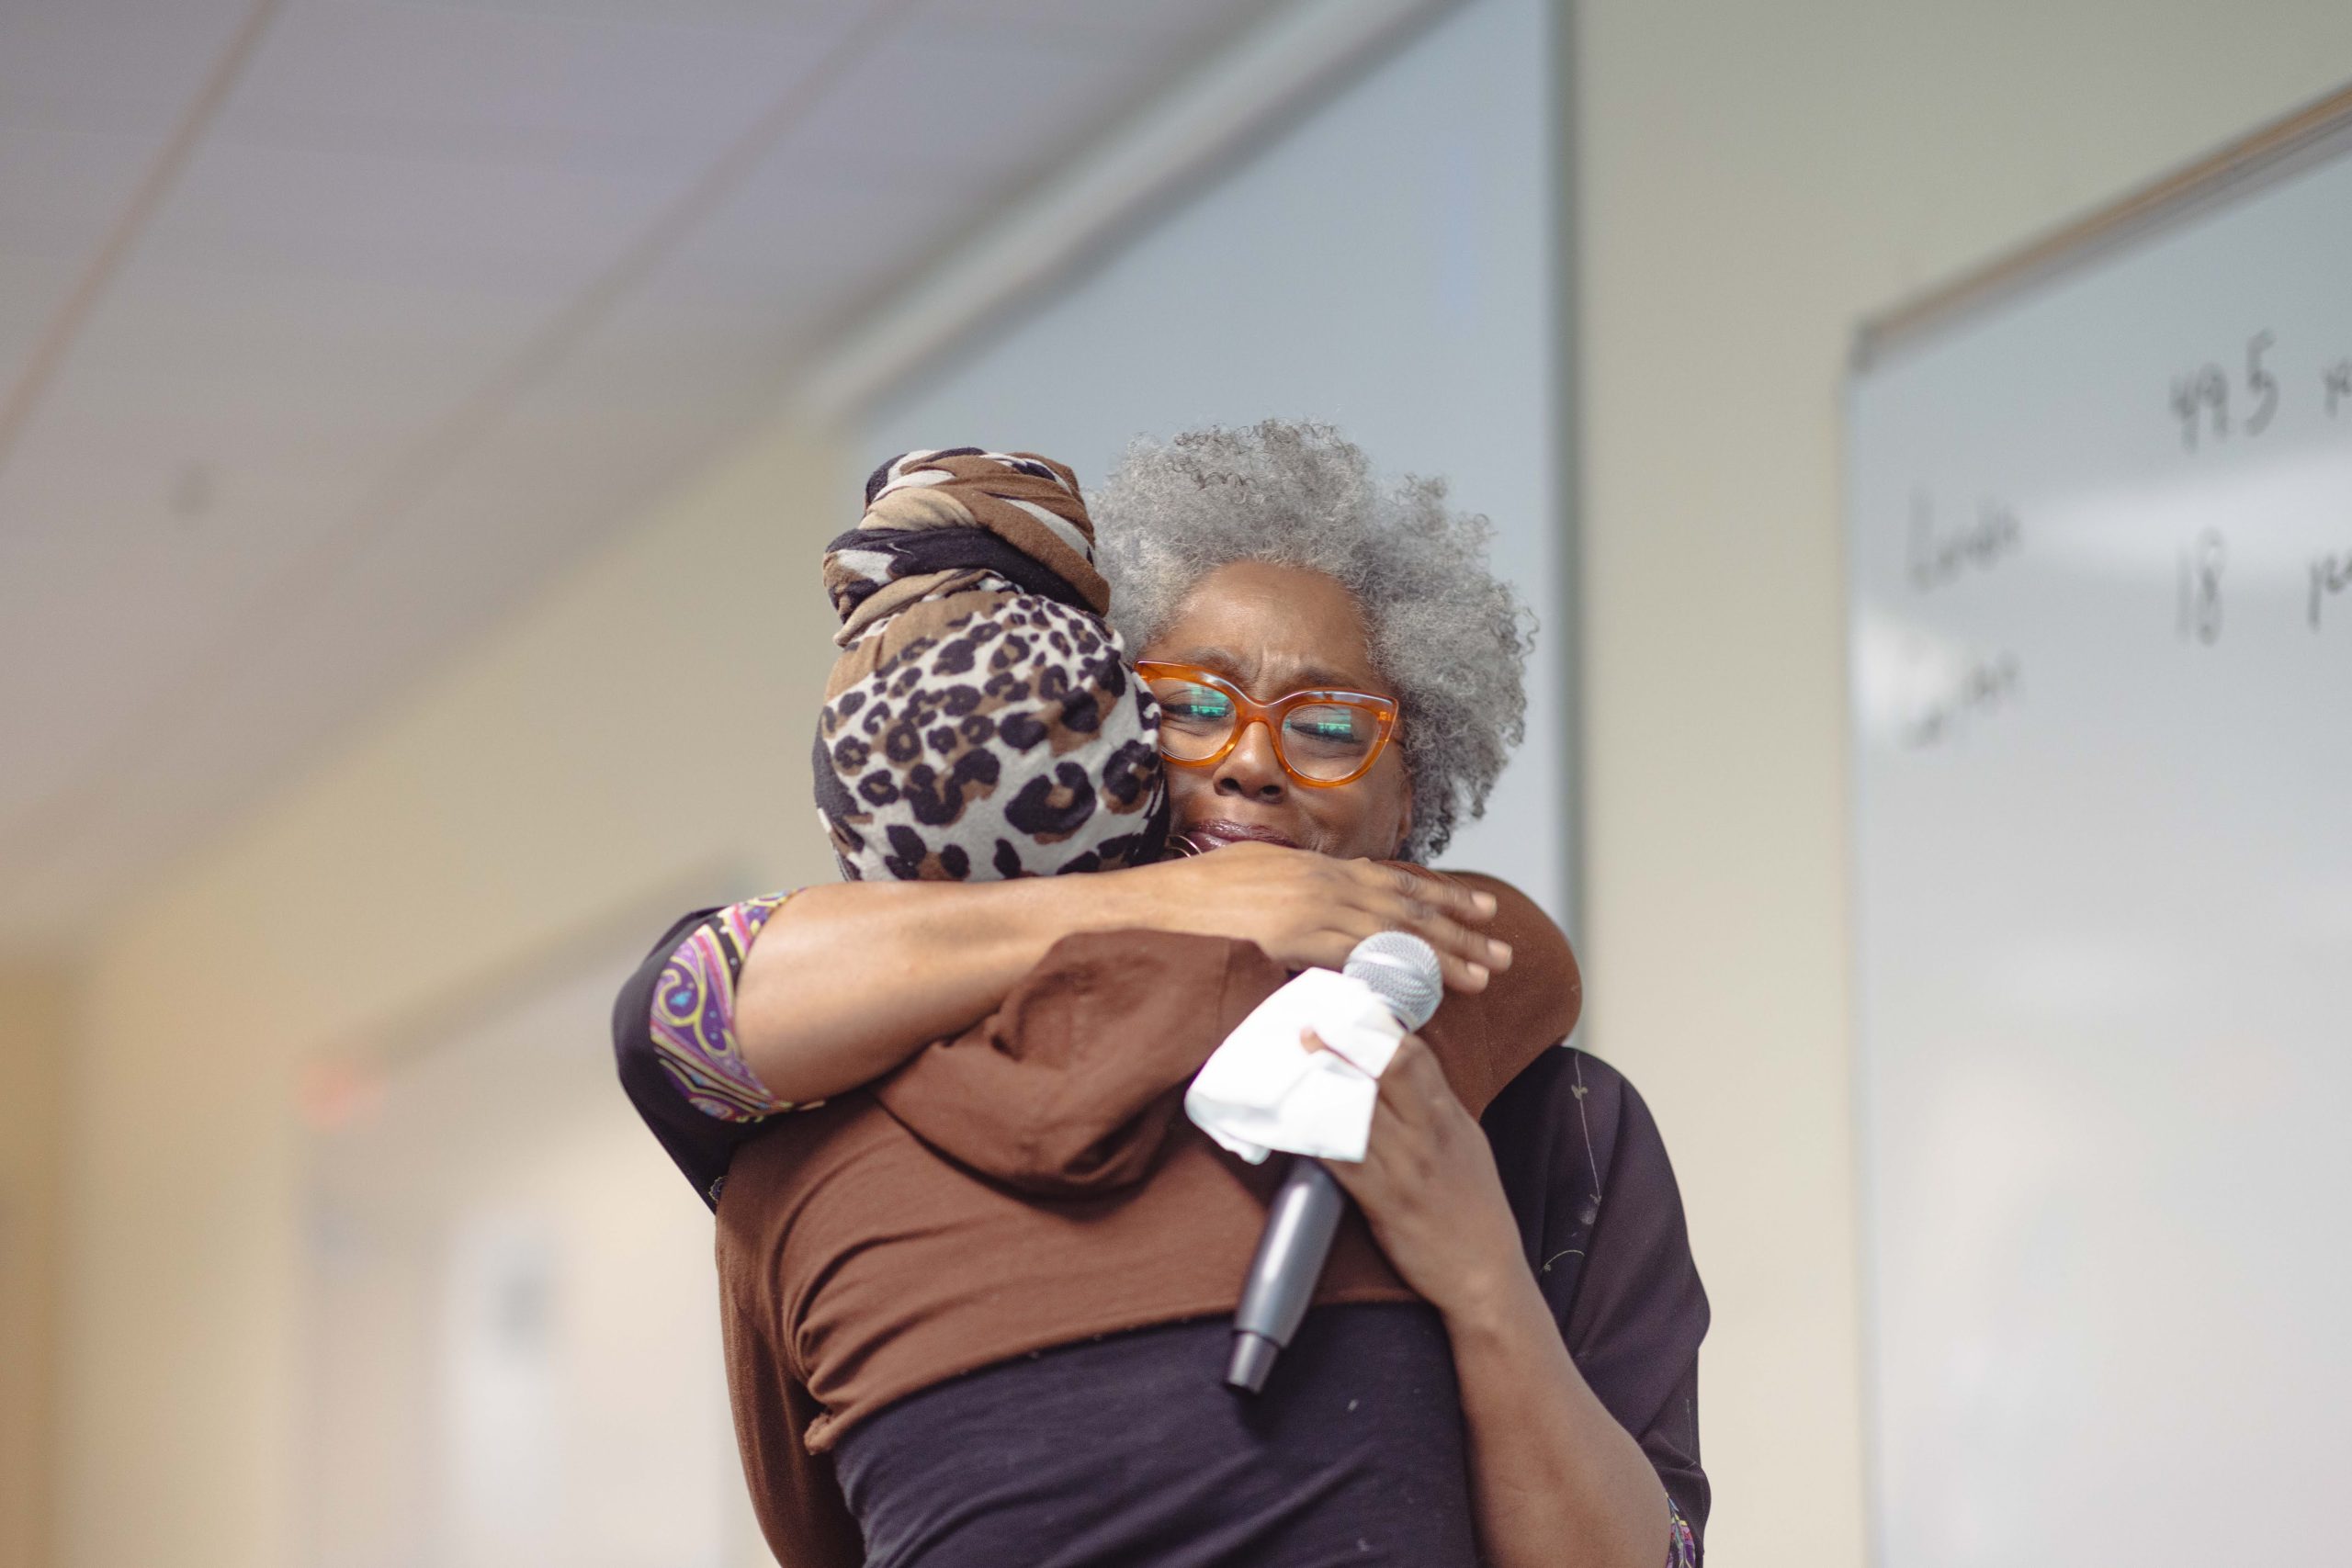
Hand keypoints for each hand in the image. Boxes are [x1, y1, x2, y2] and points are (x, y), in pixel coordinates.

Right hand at [1122, 842, 1511, 992]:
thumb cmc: (1175, 909)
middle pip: (1402, 902)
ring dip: (1443, 954)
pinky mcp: (1291, 935)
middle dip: (1457, 925)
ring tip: (1486, 974)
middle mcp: (1313, 878)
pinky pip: (1357, 957)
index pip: (1385, 878)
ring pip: (1393, 930)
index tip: (1475, 907)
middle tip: (1502, 942)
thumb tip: (1304, 921)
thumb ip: (1281, 902)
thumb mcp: (1238, 889)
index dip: (1434, 894)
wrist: (1134, 911)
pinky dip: (1394, 973)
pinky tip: (1427, 993)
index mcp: (1303, 866)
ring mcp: (1304, 904)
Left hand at [1315, 1030, 1528, 1316]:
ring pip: (1359, 1109)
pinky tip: (1291, 1124)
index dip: (1379, 1028)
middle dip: (1345, 1044)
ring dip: (1320, 1085)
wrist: (1485, 1273)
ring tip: (1290, 1067)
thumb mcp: (1465, 1143)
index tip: (1348, 1010)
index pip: (1416, 1056)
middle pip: (1388, 1069)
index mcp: (1449, 1116)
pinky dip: (1314, 1138)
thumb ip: (1434, 1107)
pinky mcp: (1383, 1200)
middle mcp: (1429, 1133)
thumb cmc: (1474, 1208)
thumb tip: (1401, 1073)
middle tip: (1308, 1028)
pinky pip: (1342, 1159)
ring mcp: (1406, 1166)